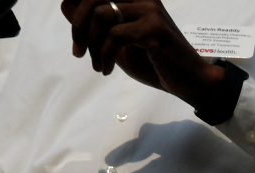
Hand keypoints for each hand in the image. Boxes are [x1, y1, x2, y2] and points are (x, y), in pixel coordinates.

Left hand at [59, 0, 230, 112]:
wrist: (189, 82)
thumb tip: (65, 4)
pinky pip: (116, 35)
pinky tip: (108, 70)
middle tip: (78, 52)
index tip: (76, 37)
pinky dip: (106, 55)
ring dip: (92, 45)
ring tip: (97, 65)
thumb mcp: (117, 43)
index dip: (75, 8)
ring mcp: (149, 10)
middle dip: (78, 26)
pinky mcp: (154, 28)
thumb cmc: (156, 63)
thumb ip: (94, 25)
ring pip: (101, 15)